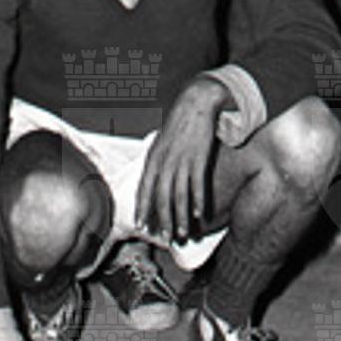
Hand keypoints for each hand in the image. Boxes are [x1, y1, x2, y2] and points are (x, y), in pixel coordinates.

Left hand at [137, 78, 224, 240]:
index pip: (144, 189)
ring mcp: (182, 162)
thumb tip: (152, 179)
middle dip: (162, 219)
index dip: (143, 209)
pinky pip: (197, 185)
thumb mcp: (160, 141)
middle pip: (161, 198)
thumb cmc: (178, 123)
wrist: (196, 104)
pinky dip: (197, 201)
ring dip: (179, 217)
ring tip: (180, 232)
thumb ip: (156, 160)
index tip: (142, 225)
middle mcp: (165, 162)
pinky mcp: (198, 159)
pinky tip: (198, 214)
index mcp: (153, 158)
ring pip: (179, 196)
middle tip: (163, 236)